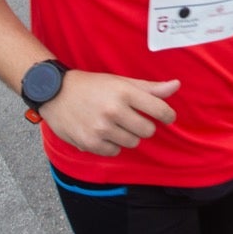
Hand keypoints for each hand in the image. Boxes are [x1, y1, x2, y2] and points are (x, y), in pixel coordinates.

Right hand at [36, 71, 179, 155]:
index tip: (166, 117)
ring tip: (114, 124)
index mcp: (124, 92)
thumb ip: (149, 88)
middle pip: (148, 130)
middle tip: (131, 118)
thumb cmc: (92, 86)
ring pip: (132, 143)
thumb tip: (177, 86)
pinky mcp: (90, 142)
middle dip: (144, 126)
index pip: (160, 110)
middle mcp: (113, 110)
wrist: (55, 93)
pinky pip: (114, 151)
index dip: (168, 115)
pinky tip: (102, 133)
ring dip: (127, 135)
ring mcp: (101, 128)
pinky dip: (112, 145)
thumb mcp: (120, 82)